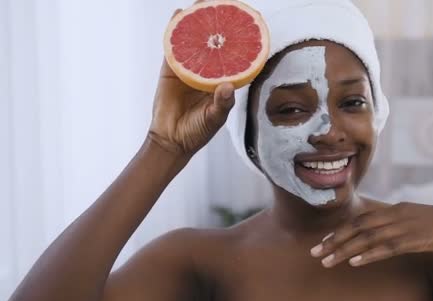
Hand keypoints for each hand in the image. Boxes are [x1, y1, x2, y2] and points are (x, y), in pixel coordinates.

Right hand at [148, 6, 234, 157]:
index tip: (248, 22)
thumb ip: (221, 104)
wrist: (170, 140)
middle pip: (215, 44)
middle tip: (224, 4)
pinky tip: (179, 14)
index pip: (235, 57)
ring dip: (198, 21)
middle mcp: (208, 72)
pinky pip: (173, 47)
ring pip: (195, 41)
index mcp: (222, 81)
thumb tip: (226, 86)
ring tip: (202, 3)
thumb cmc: (197, 132)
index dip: (241, 41)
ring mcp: (189, 68)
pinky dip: (175, 30)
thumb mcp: (214, 119)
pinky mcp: (171, 69)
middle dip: (219, 24)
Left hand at [310, 202, 432, 267]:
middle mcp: (396, 214)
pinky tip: (354, 263)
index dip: (339, 231)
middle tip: (314, 254)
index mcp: (395, 208)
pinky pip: (386, 247)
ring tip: (327, 262)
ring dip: (344, 250)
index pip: (360, 219)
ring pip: (367, 237)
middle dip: (333, 241)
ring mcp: (405, 225)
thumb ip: (395, 223)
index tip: (323, 243)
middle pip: (357, 227)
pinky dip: (369, 254)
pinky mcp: (415, 239)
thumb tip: (377, 233)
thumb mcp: (415, 221)